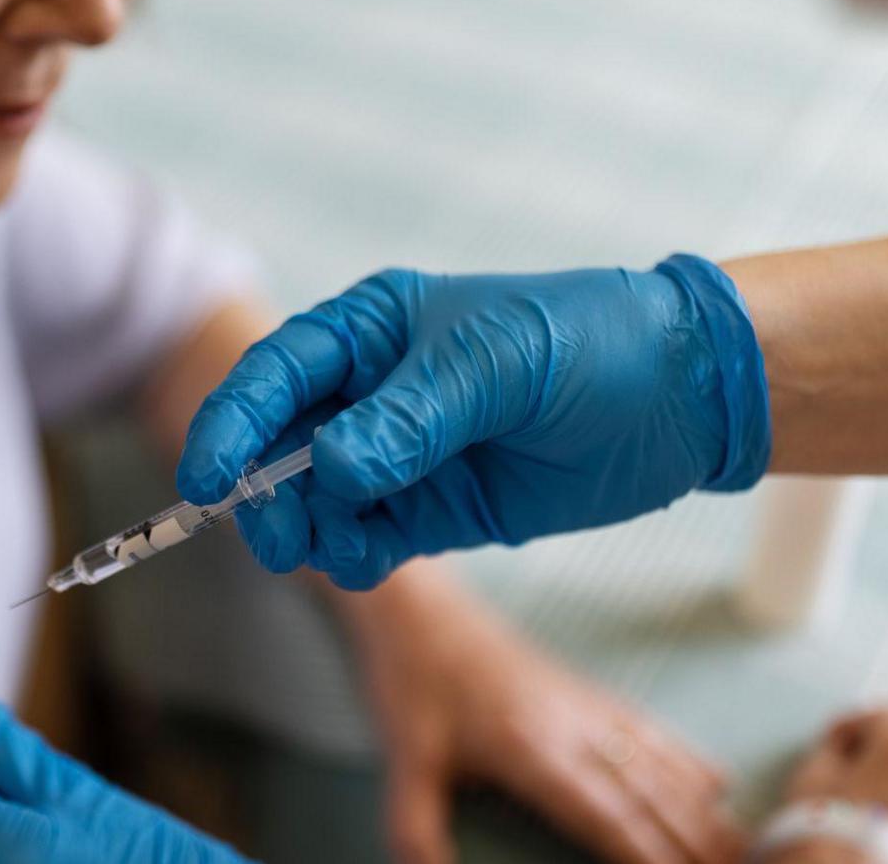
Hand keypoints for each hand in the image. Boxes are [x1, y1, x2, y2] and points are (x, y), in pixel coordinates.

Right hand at [177, 256, 770, 589]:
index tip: (206, 479)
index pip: (274, 374)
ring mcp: (398, 455)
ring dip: (314, 530)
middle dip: (267, 494)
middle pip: (278, 448)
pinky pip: (365, 539)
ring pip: (314, 502)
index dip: (231, 424)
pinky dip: (355, 555)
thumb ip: (408, 419)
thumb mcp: (494, 366)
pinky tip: (375, 557)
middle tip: (284, 538)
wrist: (681, 398)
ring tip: (353, 544)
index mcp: (370, 330)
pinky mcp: (432, 510)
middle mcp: (370, 392)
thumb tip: (328, 469)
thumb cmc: (587, 345)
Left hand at [342, 568, 743, 863]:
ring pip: (660, 765)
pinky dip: (687, 760)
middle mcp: (574, 728)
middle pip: (650, 797)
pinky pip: (649, 730)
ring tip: (743, 848)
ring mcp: (584, 705)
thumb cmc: (410, 679)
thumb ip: (417, 827)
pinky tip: (717, 782)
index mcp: (534, 750)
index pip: (608, 817)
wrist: (420, 605)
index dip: (649, 856)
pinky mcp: (583, 690)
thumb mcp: (404, 759)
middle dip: (695, 844)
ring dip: (704, 811)